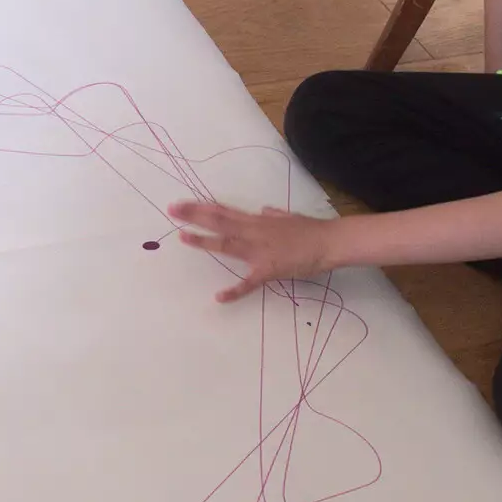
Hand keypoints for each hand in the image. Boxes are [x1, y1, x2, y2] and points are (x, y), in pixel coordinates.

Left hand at [167, 201, 337, 302]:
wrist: (329, 241)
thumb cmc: (311, 230)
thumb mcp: (289, 217)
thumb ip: (274, 215)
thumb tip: (264, 210)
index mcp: (257, 220)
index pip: (224, 211)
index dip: (201, 207)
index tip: (182, 204)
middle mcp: (253, 231)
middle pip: (219, 222)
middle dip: (194, 216)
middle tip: (172, 210)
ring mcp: (259, 250)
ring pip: (227, 244)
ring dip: (205, 241)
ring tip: (183, 237)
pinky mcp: (269, 269)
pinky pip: (249, 282)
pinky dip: (235, 291)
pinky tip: (219, 297)